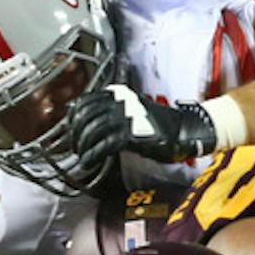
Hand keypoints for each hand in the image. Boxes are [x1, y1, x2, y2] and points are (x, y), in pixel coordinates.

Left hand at [66, 85, 217, 170]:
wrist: (183, 130)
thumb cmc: (157, 124)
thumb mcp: (129, 110)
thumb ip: (108, 112)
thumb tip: (82, 118)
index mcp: (119, 93)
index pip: (85, 101)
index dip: (73, 117)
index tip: (70, 128)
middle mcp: (121, 101)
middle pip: (86, 116)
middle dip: (76, 135)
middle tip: (76, 147)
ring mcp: (127, 116)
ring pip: (93, 130)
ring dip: (83, 147)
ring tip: (83, 156)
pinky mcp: (133, 134)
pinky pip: (105, 144)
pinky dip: (93, 154)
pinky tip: (90, 161)